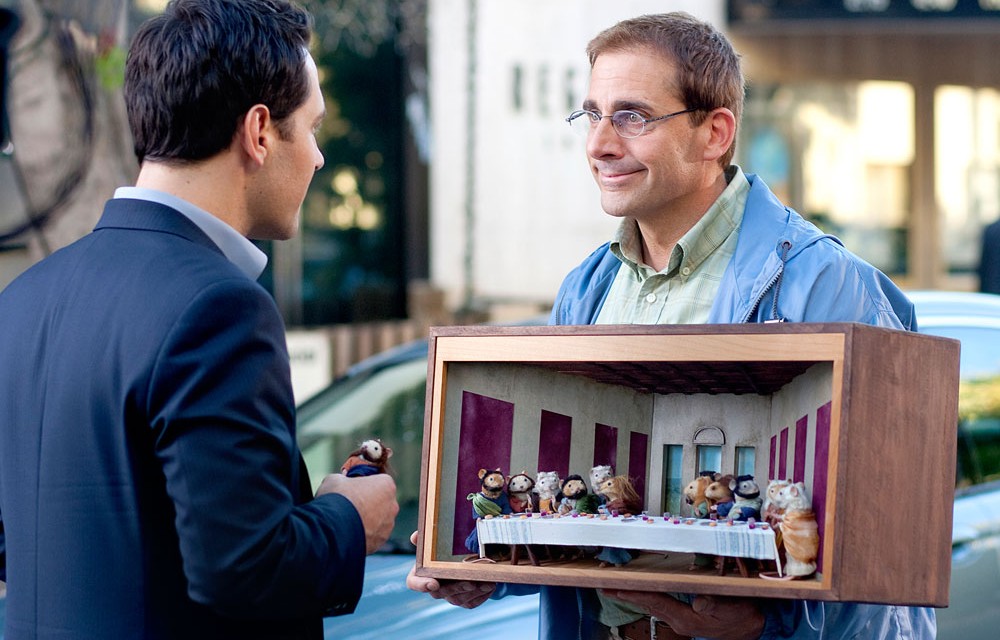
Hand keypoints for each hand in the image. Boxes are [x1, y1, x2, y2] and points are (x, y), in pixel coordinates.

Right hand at [316, 473, 397, 553]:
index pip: (378, 481)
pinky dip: (363, 534)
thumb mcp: (335, 479)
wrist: (332, 530)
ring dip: (366, 520)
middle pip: (380, 501)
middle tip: (349, 505)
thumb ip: (343, 479)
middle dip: (367, 502)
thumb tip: (340, 483)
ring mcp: (388, 526)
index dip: (364, 484)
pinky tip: (348, 533)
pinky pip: (372, 535)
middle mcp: (392, 505)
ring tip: (346, 522)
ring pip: (378, 520)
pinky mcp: (380, 542)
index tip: (352, 488)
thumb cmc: (336, 499)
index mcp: (386, 485)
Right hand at [405, 531, 494, 607]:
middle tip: (469, 582)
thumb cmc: (442, 550)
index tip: (433, 583)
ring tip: (485, 582)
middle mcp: (434, 588)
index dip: (421, 585)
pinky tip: (490, 585)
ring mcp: (449, 596)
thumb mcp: (434, 541)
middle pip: (440, 593)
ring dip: (472, 592)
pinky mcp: (464, 601)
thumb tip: (415, 536)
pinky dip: (481, 595)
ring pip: (458, 599)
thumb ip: (425, 539)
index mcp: (421, 573)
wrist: (460, 559)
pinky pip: (471, 603)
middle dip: (456, 588)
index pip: (414, 583)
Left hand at [602, 591, 764, 639]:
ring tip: (617, 587)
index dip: (636, 594)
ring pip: (653, 605)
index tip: (617, 588)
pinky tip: (641, 592)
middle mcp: (679, 621)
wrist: (754, 628)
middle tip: (605, 586)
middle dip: (627, 595)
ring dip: (635, 595)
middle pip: (648, 604)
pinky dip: (648, 597)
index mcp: (686, 619)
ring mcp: (682, 621)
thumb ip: (715, 602)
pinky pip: (662, 605)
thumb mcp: (732, 607)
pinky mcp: (686, 618)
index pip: (656, 602)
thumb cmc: (743, 616)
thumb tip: (699, 599)